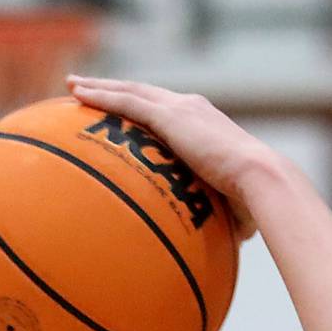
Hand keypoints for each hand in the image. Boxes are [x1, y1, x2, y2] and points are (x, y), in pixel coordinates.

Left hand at [66, 76, 274, 236]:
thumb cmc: (252, 200)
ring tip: (71, 85)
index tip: (119, 108)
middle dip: (112, 87)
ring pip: (129, 91)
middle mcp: (191, 108)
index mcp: (203, 124)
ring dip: (99, 87)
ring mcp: (181, 109)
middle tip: (83, 86)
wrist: (260, 180)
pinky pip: (127, 101)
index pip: (164, 110)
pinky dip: (102, 96)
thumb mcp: (227, 205)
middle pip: (141, 92)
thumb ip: (216, 215)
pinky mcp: (171, 116)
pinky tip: (78, 94)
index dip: (139, 107)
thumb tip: (223, 246)